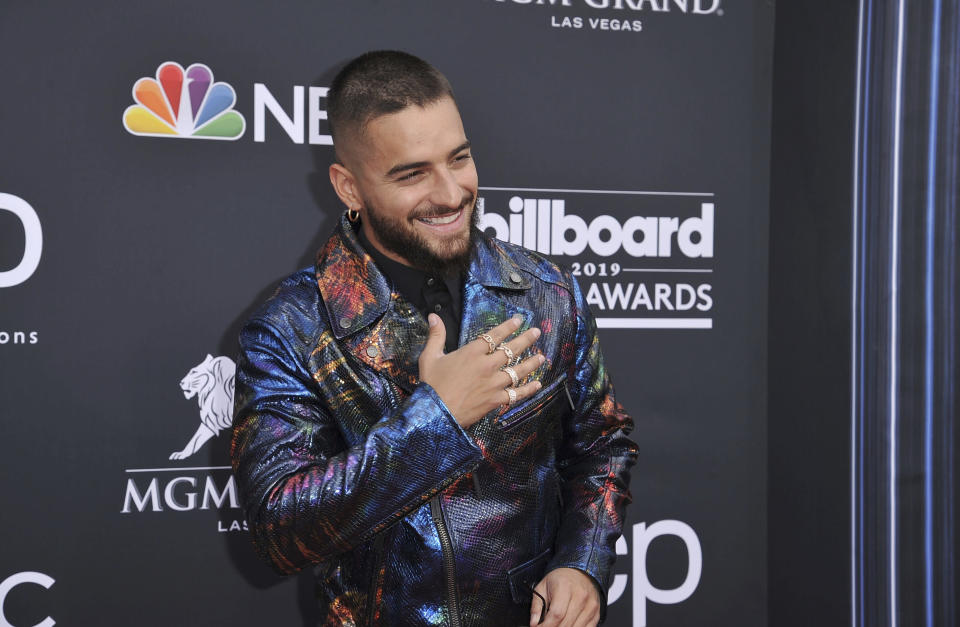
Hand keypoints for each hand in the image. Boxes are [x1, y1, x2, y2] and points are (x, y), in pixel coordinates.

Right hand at [419, 314, 543, 427]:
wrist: (435, 413)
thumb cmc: (431, 385)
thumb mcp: (430, 357)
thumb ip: (436, 335)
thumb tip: (433, 316)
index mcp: (472, 353)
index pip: (495, 335)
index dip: (508, 326)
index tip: (519, 320)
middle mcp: (487, 365)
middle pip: (511, 350)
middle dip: (526, 339)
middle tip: (536, 332)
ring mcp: (493, 383)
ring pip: (517, 371)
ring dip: (531, 363)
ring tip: (542, 357)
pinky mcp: (495, 400)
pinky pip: (516, 394)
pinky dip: (528, 390)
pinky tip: (537, 385)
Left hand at [530, 568, 599, 626]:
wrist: (580, 571)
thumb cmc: (561, 578)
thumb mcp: (543, 586)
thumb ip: (536, 605)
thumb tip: (534, 622)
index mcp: (565, 587)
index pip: (556, 614)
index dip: (546, 626)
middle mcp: (580, 597)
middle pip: (566, 624)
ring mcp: (591, 606)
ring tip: (556, 625)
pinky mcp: (596, 614)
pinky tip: (567, 626)